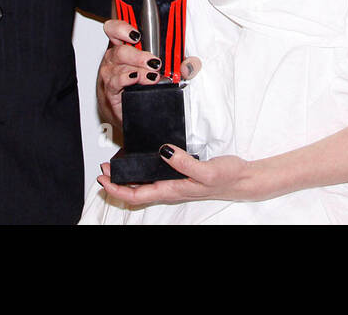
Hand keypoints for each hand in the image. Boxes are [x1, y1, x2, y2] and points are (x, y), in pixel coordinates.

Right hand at [95, 18, 200, 130]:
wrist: (127, 109)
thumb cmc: (139, 84)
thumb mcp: (159, 68)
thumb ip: (176, 64)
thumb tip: (189, 66)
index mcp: (123, 46)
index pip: (115, 29)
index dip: (122, 28)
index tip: (136, 35)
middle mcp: (114, 57)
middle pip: (120, 50)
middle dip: (138, 55)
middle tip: (154, 62)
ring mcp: (110, 73)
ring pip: (119, 66)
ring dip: (138, 69)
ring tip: (152, 75)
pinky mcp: (110, 89)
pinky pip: (115, 81)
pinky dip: (126, 79)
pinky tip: (135, 79)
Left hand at [97, 147, 258, 207]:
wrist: (243, 179)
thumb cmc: (227, 177)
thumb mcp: (205, 170)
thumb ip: (183, 162)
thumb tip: (162, 151)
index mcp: (172, 190)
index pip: (137, 195)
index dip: (118, 189)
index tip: (104, 178)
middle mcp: (171, 189)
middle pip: (137, 192)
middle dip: (117, 184)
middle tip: (103, 170)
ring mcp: (176, 183)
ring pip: (145, 185)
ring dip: (128, 178)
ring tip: (116, 167)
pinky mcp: (181, 176)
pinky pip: (155, 177)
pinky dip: (143, 172)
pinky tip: (143, 162)